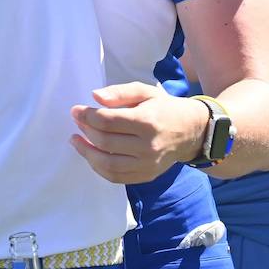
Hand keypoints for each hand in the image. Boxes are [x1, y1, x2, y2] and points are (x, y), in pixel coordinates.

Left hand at [70, 83, 206, 184]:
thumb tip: (95, 96)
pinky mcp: (147, 176)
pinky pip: (116, 177)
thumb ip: (120, 92)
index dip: (87, 116)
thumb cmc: (165, 108)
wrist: (192, 131)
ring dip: (87, 153)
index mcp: (148, 121)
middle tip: (77, 122)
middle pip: (105, 142)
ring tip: (77, 141)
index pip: (108, 121)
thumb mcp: (146, 92)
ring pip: (107, 164)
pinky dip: (99, 167)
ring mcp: (148, 164)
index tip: (76, 110)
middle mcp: (148, 146)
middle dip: (85, 131)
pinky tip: (91, 155)